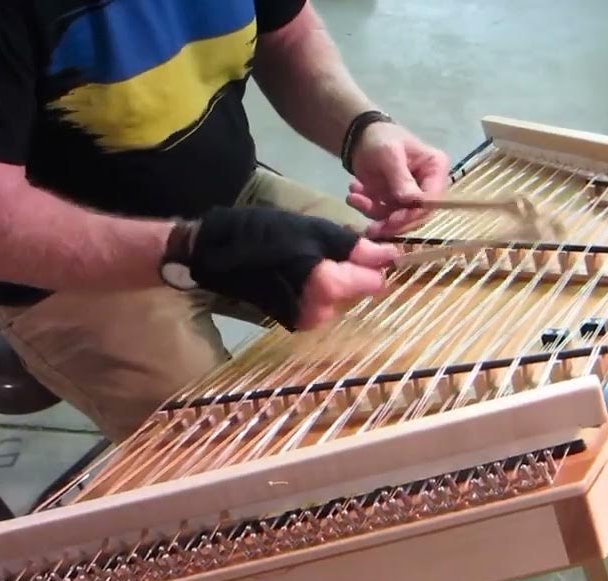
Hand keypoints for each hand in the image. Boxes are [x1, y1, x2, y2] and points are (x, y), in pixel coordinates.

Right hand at [189, 207, 399, 331]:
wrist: (216, 253)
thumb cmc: (265, 234)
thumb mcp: (314, 230)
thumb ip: (355, 249)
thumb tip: (391, 257)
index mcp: (328, 288)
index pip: (374, 282)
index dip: (373, 264)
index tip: (362, 248)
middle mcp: (320, 313)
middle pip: (357, 292)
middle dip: (350, 272)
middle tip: (325, 248)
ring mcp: (305, 321)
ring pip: (340, 299)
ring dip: (333, 280)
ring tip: (308, 258)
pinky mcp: (293, 322)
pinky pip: (321, 305)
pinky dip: (317, 290)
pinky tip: (299, 272)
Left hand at [345, 122, 449, 237]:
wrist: (360, 137)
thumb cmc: (381, 138)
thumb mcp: (390, 154)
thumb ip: (401, 178)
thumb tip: (412, 202)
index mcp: (435, 168)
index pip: (432, 200)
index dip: (414, 214)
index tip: (393, 220)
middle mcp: (427, 185)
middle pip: (416, 215)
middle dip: (391, 222)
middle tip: (371, 227)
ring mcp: (410, 196)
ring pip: (396, 218)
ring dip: (373, 211)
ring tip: (354, 196)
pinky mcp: (394, 202)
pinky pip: (382, 214)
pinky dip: (366, 207)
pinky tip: (354, 194)